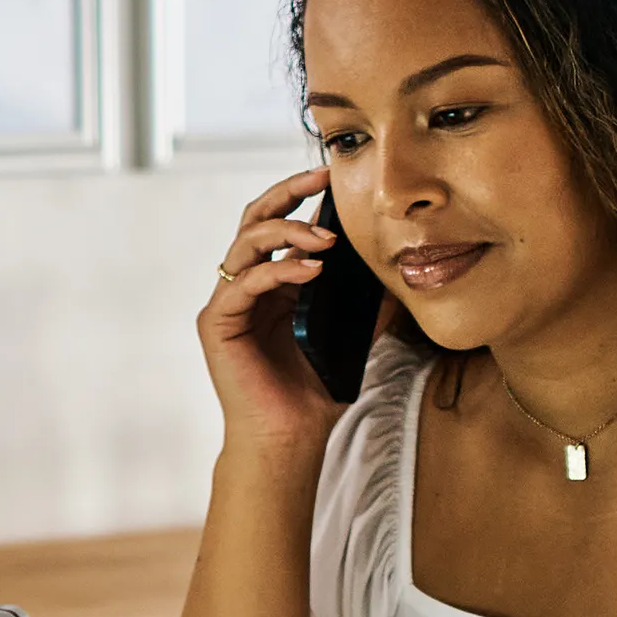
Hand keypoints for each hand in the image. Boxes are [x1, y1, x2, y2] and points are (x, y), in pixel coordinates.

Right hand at [198, 167, 356, 459]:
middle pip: (254, 219)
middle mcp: (245, 286)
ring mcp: (228, 303)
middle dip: (287, 192)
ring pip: (245, 242)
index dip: (303, 197)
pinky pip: (244, 282)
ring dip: (286, 230)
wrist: (290, 440)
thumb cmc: (314, 394)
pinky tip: (311, 270)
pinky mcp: (217, 322)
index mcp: (272, 285)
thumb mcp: (351, 337)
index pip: (281, 225)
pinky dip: (278, 269)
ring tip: (326, 238)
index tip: (334, 178)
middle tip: (319, 176)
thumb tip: (399, 272)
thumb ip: (366, 304)